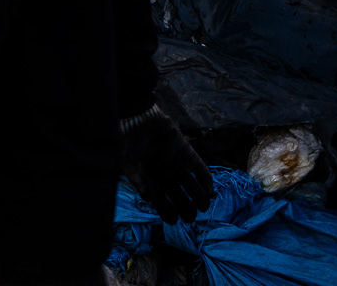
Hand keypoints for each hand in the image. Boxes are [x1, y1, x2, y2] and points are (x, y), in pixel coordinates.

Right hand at [121, 106, 213, 222]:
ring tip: (204, 207)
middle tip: (191, 217)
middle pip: (178, 194)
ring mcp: (175, 162)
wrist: (135, 114)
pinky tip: (210, 188)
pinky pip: (198, 166)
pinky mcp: (184, 150)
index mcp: (148, 178)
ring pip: (191, 184)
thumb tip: (150, 198)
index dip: (167, 211)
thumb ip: (139, 181)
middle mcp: (163, 172)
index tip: (173, 221)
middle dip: (186, 207)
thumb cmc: (126, 139)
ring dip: (199, 195)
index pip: (160, 200)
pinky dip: (205, 177)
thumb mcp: (127, 162)